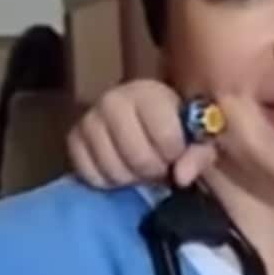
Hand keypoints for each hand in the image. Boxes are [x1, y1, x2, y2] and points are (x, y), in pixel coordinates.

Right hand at [68, 80, 215, 188]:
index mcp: (149, 93)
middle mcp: (114, 100)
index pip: (166, 135)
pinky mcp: (73, 138)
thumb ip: (200, 154)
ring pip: (113, 168)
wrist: (143, 120)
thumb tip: (181, 177)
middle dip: (153, 169)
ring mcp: (89, 119)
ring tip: (139, 167)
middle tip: (159, 165)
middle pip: (137, 156)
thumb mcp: (199, 136)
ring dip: (130, 178)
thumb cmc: (176, 127)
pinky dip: (107, 181)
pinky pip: (89, 174)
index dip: (175, 153)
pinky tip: (120, 169)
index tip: (177, 152)